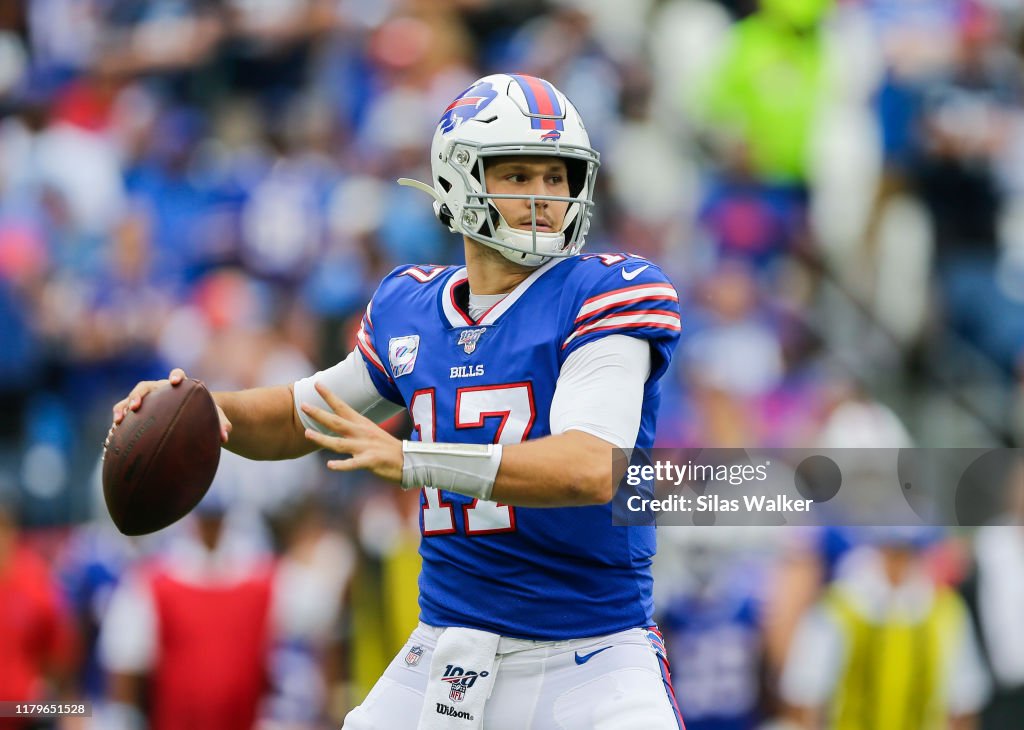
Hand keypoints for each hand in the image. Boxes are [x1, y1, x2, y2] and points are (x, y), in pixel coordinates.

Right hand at [109, 368, 231, 443]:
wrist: (190, 416)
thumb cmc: (202, 414)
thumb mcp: (213, 417)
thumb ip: (221, 424)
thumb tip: (226, 437)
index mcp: (179, 387)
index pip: (177, 375)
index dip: (176, 375)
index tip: (177, 381)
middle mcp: (159, 390)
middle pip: (145, 387)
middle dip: (139, 395)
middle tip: (136, 406)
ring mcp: (146, 400)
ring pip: (130, 399)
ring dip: (123, 407)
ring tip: (118, 420)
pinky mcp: (136, 412)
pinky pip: (123, 414)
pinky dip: (119, 421)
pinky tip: (113, 435)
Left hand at [300, 381, 402, 482]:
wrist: (409, 460)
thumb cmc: (387, 448)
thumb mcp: (370, 433)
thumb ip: (353, 429)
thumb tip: (336, 424)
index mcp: (362, 424)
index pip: (342, 407)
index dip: (329, 396)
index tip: (316, 383)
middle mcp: (361, 433)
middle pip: (336, 422)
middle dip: (319, 413)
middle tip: (302, 405)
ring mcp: (365, 447)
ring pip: (340, 443)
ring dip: (323, 439)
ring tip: (307, 434)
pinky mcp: (370, 461)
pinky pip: (353, 464)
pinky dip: (342, 465)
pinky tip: (330, 465)